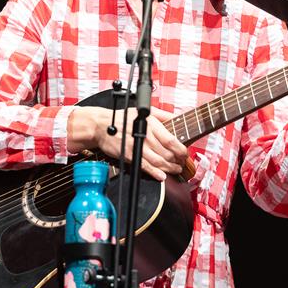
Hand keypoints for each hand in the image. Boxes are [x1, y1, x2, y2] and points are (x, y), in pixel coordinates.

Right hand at [68, 107, 188, 180]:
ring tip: (175, 170)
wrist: (102, 126)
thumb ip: (163, 115)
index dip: (181, 150)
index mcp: (151, 124)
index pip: (171, 140)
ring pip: (158, 161)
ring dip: (169, 168)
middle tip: (181, 163)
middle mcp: (145, 136)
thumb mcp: (145, 111)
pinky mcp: (130, 155)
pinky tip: (161, 176)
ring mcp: (137, 146)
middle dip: (177, 161)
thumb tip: (176, 118)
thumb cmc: (124, 118)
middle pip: (167, 153)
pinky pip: (145, 167)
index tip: (184, 154)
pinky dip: (155, 173)